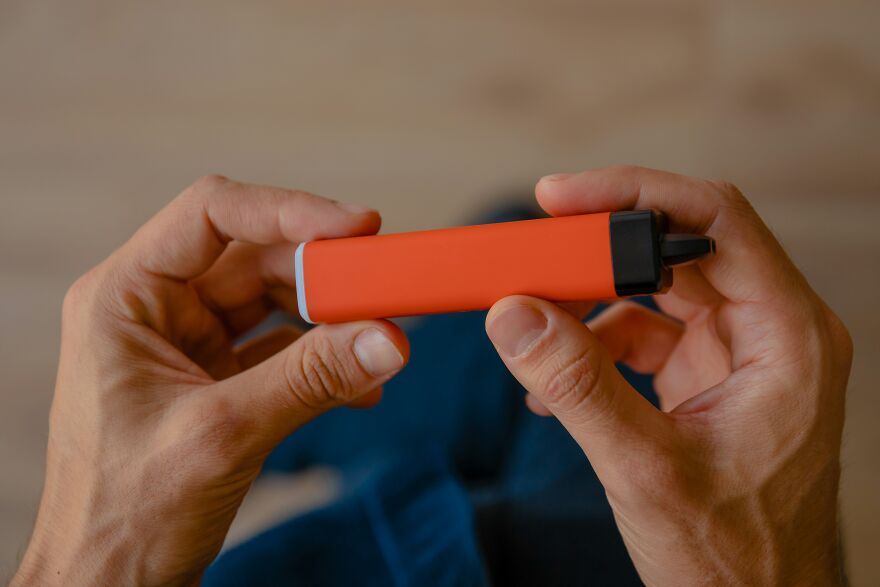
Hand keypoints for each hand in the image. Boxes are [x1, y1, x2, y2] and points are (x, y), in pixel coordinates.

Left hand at [12, 176, 409, 585]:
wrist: (108, 585)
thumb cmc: (124, 517)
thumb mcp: (223, 435)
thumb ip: (310, 379)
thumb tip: (389, 338)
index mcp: (125, 298)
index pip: (212, 215)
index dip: (289, 210)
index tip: (358, 228)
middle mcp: (156, 308)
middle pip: (256, 257)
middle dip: (324, 274)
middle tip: (385, 289)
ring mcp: (188, 343)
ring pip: (275, 300)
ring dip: (331, 320)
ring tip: (378, 342)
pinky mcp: (217, 377)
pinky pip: (282, 348)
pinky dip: (323, 360)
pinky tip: (359, 385)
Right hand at [485, 166, 851, 585]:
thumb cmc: (734, 558)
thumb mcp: (645, 469)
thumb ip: (577, 386)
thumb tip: (515, 316)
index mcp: (786, 338)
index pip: (714, 221)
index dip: (635, 193)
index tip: (561, 198)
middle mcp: (769, 331)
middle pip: (678, 249)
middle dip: (597, 251)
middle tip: (532, 256)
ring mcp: (738, 354)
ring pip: (655, 290)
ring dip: (589, 302)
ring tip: (534, 325)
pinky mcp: (708, 377)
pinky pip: (644, 334)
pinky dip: (594, 346)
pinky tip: (555, 380)